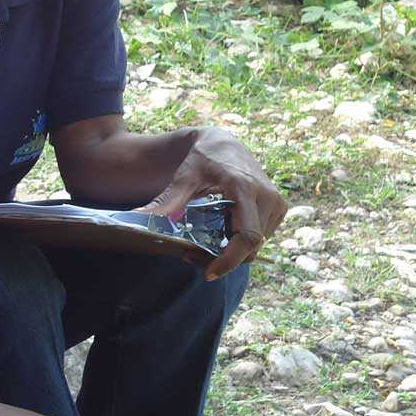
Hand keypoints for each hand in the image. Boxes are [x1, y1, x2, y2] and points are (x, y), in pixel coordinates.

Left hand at [138, 126, 286, 280]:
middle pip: (251, 246)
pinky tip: (221, 231)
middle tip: (192, 256)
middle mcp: (266, 197)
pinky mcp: (278, 208)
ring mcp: (276, 203)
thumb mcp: (182, 178)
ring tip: (203, 243)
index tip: (209, 272)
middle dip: (225, 259)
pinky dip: (241, 241)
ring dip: (232, 252)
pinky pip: (261, 236)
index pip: (246, 236)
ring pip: (256, 244)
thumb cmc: (201, 160)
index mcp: (244, 189)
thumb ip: (166, 201)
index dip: (230, 260)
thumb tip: (137, 218)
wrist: (223, 143)